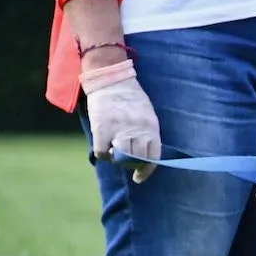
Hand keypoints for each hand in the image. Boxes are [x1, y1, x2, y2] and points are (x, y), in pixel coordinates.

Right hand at [80, 59, 160, 182]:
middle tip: (125, 160)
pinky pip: (103, 152)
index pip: (154, 156)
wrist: (111, 79)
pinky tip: (103, 148)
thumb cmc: (130, 98)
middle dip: (131, 164)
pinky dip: (103, 155)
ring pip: (121, 158)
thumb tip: (146, 156)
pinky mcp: (102, 128)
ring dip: (117, 160)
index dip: (147, 170)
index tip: (139, 176)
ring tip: (114, 153)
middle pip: (138, 159)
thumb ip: (148, 133)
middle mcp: (138, 130)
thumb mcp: (147, 115)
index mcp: (151, 127)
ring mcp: (119, 130)